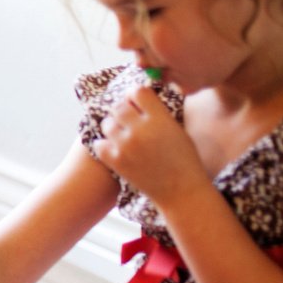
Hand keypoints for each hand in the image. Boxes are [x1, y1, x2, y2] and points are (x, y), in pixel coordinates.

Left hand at [90, 86, 206, 206]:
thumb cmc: (184, 159)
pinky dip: (104, 145)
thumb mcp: (177, 129)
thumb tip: (140, 97)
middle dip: (122, 111)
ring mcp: (126, 145)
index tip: (136, 101)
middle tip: (127, 119)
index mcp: (160, 118)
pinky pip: (99, 144)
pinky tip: (114, 148)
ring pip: (107, 124)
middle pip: (119, 106)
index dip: (135, 95)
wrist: (181, 191)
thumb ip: (158, 113)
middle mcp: (141, 129)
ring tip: (122, 135)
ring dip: (112, 127)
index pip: (138, 91)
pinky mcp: (116, 161)